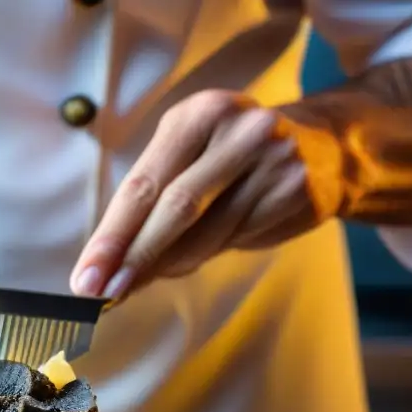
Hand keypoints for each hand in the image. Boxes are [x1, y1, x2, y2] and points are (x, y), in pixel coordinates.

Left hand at [69, 90, 344, 298]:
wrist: (326, 146)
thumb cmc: (233, 158)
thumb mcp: (190, 157)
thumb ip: (151, 203)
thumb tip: (107, 265)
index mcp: (195, 116)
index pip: (142, 184)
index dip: (111, 236)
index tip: (85, 277)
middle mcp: (235, 131)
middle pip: (173, 208)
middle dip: (133, 257)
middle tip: (100, 295)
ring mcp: (270, 160)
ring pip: (204, 232)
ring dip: (165, 266)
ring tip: (137, 283)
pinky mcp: (293, 192)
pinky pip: (234, 239)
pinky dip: (201, 258)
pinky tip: (185, 263)